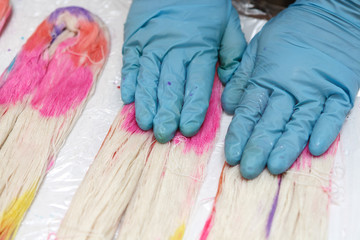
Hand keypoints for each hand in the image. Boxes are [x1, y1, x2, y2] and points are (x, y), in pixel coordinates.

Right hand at [121, 0, 245, 142]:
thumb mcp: (227, 24)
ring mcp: (151, 44)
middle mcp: (174, 50)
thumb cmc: (203, 3)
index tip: (188, 129)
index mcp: (200, 49)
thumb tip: (229, 84)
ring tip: (145, 124)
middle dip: (167, 113)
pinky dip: (129, 82)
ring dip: (146, 104)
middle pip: (170, 87)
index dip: (192, 109)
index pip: (196, 85)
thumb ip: (231, 54)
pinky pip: (130, 64)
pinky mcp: (134, 39)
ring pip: (148, 79)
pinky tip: (129, 99)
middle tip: (163, 135)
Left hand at [223, 0, 359, 178]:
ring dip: (287, 146)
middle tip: (248, 170)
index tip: (231, 155)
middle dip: (258, 147)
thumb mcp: (257, 48)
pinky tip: (317, 149)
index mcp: (267, 78)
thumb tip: (228, 106)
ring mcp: (316, 90)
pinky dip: (326, 130)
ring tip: (274, 166)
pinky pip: (334, 114)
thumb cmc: (292, 31)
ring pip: (299, 123)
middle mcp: (290, 87)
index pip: (249, 111)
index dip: (239, 134)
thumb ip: (242, 78)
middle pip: (271, 122)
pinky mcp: (339, 91)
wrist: (331, 14)